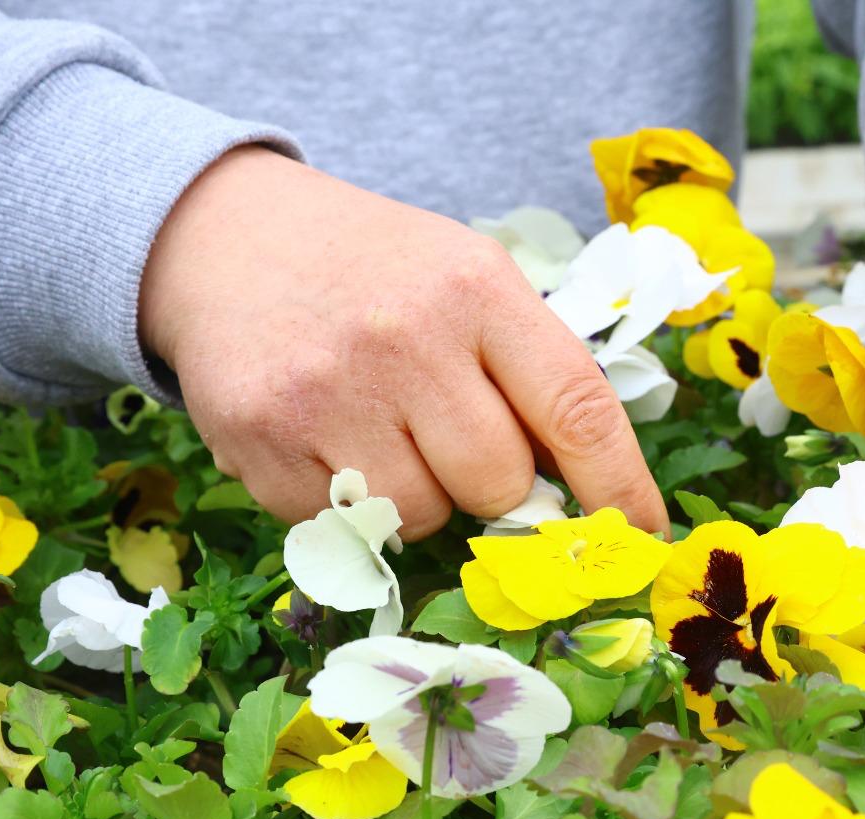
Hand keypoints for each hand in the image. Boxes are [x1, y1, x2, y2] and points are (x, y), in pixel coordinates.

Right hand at [138, 146, 665, 538]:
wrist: (222, 237)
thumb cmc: (376, 273)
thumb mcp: (468, 280)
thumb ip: (530, 372)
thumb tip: (589, 497)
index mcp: (476, 289)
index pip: (576, 408)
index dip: (619, 485)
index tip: (642, 534)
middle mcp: (405, 339)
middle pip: (497, 482)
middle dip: (495, 485)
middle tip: (458, 441)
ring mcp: (326, 393)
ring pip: (423, 517)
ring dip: (421, 498)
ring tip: (384, 431)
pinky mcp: (258, 439)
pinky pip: (344, 528)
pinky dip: (351, 506)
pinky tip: (327, 438)